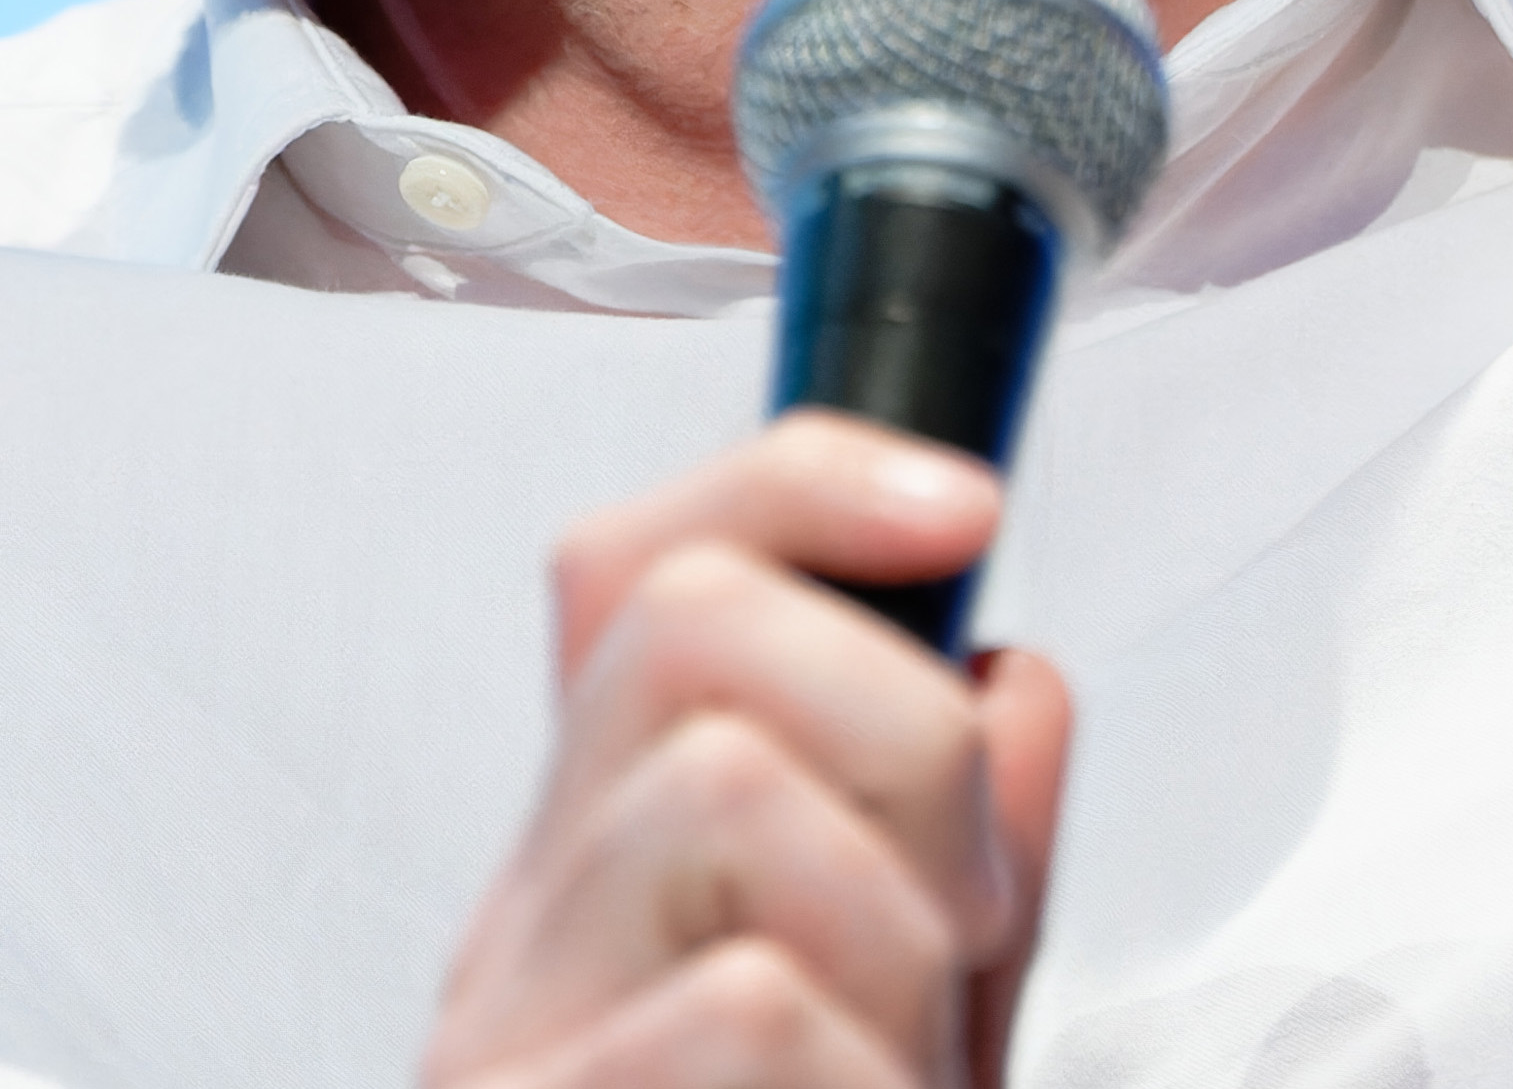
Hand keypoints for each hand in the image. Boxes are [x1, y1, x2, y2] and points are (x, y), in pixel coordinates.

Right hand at [425, 410, 1075, 1088]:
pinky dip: (868, 1079)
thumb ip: (971, 863)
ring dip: (895, 943)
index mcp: (610, 868)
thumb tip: (1008, 677)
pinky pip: (749, 1005)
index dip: (804, 483)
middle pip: (687, 618)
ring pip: (723, 787)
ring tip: (897, 1074)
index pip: (634, 566)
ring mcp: (504, 1028)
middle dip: (904, 733)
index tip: (963, 510)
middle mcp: (529, 928)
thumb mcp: (930, 1022)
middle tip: (962, 921)